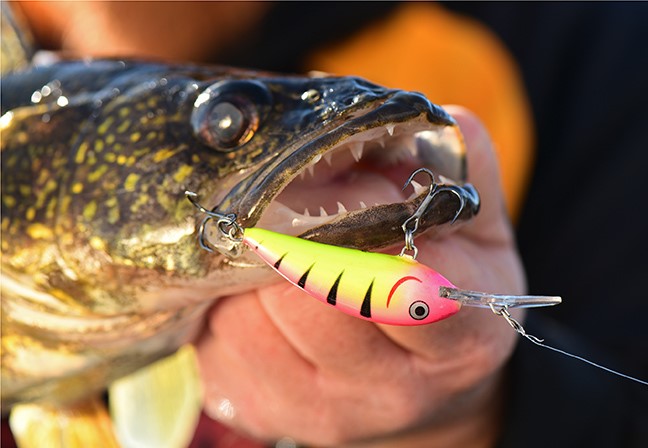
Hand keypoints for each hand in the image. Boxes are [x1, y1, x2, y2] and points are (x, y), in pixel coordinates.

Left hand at [194, 106, 525, 446]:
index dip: (365, 225)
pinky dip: (223, 301)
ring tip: (276, 247)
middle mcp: (390, 393)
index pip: (406, 285)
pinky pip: (215, 342)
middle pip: (311, 300)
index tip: (344, 187)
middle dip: (295, 238)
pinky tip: (251, 289)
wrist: (420, 379)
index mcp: (461, 342)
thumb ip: (461, 165)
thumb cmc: (446, 286)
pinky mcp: (261, 412)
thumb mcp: (477, 226)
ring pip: (250, 319)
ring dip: (251, 268)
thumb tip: (419, 117)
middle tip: (292, 202)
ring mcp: (320, 413)